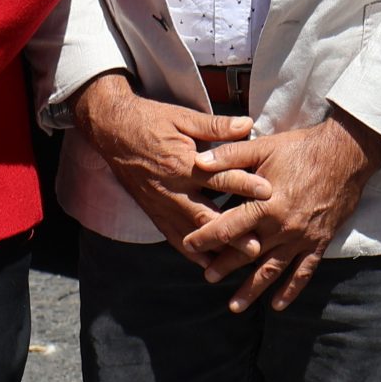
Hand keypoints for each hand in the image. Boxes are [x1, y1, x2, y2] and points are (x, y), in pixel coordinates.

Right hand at [69, 73, 269, 250]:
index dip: (244, 184)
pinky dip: (191, 252)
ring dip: (214, 249)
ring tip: (237, 263)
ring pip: (190, 233)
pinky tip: (208, 264)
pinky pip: (174, 237)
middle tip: (256, 246)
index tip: (268, 193)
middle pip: (206, 215)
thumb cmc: (150, 121)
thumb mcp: (184, 118)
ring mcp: (161, 205)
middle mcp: (172, 190)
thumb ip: (216, 126)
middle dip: (231, 232)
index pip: (218, 178)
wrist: (112, 132)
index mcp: (182, 164)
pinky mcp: (154, 213)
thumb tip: (248, 124)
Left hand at [182, 110, 380, 311]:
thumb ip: (230, 156)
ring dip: (252, 290)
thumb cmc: (303, 149)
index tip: (188, 245)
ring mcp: (301, 238)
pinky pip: (304, 271)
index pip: (227, 228)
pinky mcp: (319, 241)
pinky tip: (278, 305)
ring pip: (272, 270)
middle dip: (224, 267)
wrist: (347, 154)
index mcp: (265, 205)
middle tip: (207, 278)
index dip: (205, 238)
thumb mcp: (264, 147)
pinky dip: (291, 290)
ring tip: (234, 306)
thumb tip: (198, 162)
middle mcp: (281, 227)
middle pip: (246, 254)